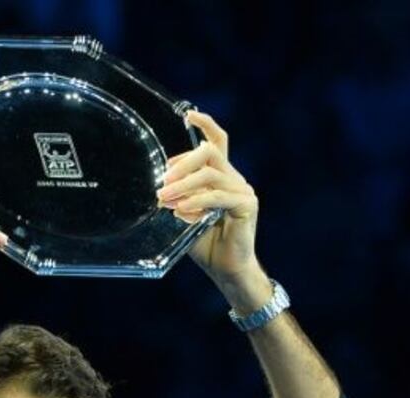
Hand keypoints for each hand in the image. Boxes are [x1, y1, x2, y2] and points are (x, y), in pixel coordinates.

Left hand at [157, 111, 260, 283]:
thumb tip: (162, 189)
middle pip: (211, 153)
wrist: (227, 269)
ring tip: (164, 200)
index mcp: (223, 177)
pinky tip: (182, 211)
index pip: (218, 142)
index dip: (205, 125)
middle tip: (163, 182)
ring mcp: (243, 191)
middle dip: (183, 162)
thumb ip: (179, 198)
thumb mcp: (186, 215)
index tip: (188, 116)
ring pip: (211, 174)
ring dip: (183, 185)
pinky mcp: (247, 205)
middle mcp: (235, 179)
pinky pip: (218, 196)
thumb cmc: (206, 244)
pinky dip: (197, 201)